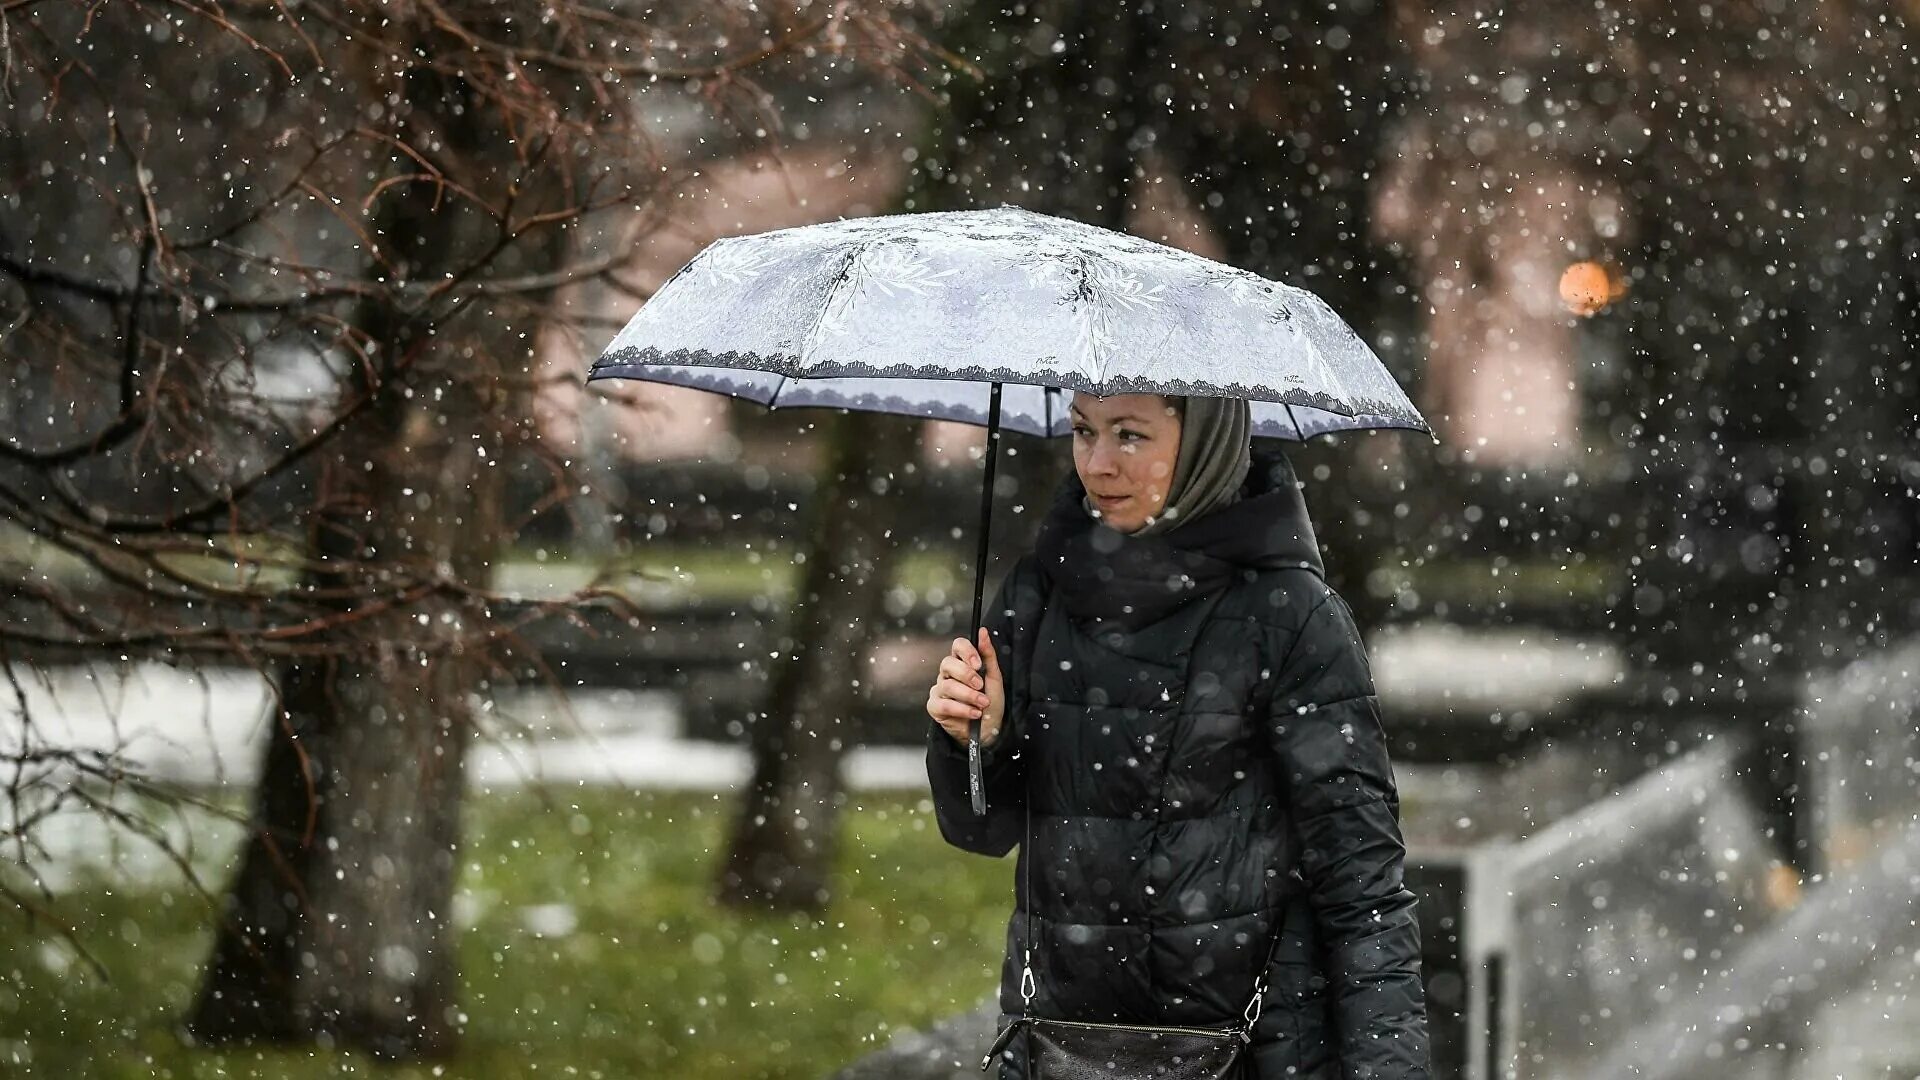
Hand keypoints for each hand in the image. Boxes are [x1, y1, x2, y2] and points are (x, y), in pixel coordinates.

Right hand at [927, 627, 1005, 748]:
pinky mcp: (935, 707)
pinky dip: (961, 709)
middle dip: (967, 675)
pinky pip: (943, 704)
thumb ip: (988, 655)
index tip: (978, 664)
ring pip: (947, 686)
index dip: (966, 651)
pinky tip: (974, 714)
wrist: (990, 731)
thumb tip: (983, 632)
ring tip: (982, 703)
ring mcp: (939, 690)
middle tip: (980, 686)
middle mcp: (947, 674)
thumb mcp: (994, 677)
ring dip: (969, 696)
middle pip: (947, 663)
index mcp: (962, 663)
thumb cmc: (991, 704)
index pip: (957, 645)